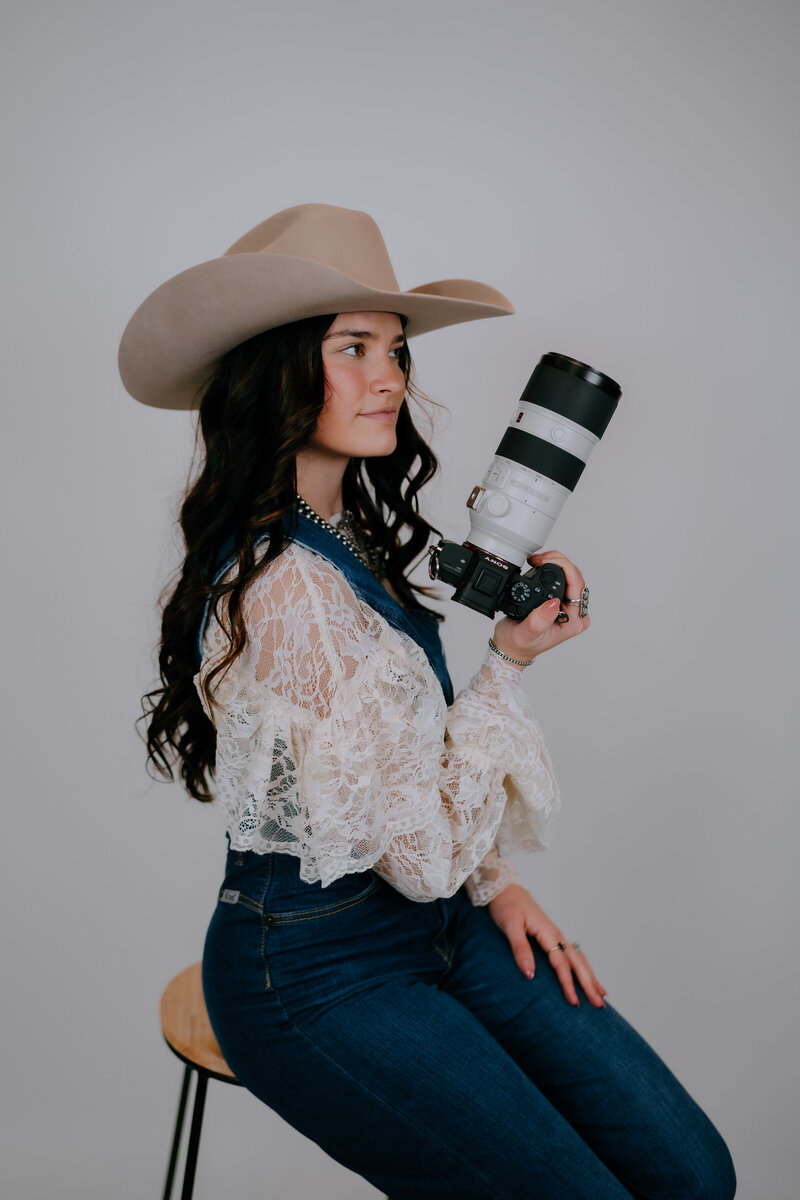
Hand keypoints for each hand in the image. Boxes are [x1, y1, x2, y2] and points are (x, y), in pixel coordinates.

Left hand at [487, 884, 606, 1007]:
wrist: (505, 889)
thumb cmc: (506, 906)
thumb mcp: (510, 926)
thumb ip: (520, 949)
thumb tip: (530, 975)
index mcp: (548, 933)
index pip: (561, 963)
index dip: (568, 983)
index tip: (574, 1002)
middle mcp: (556, 935)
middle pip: (577, 962)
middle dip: (589, 984)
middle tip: (599, 1005)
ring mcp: (556, 936)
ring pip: (579, 959)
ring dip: (590, 977)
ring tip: (601, 995)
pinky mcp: (552, 938)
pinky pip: (572, 956)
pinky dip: (582, 968)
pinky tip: (586, 976)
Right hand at [491, 550, 588, 665]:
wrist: (511, 645)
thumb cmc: (519, 643)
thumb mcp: (527, 633)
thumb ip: (540, 620)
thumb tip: (553, 603)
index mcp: (574, 621)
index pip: (577, 585)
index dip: (563, 567)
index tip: (545, 561)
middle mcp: (575, 612)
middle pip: (575, 576)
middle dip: (557, 561)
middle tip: (537, 559)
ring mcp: (569, 605)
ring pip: (569, 574)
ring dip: (554, 562)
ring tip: (536, 560)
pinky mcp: (561, 599)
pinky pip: (562, 577)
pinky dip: (551, 567)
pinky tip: (539, 565)